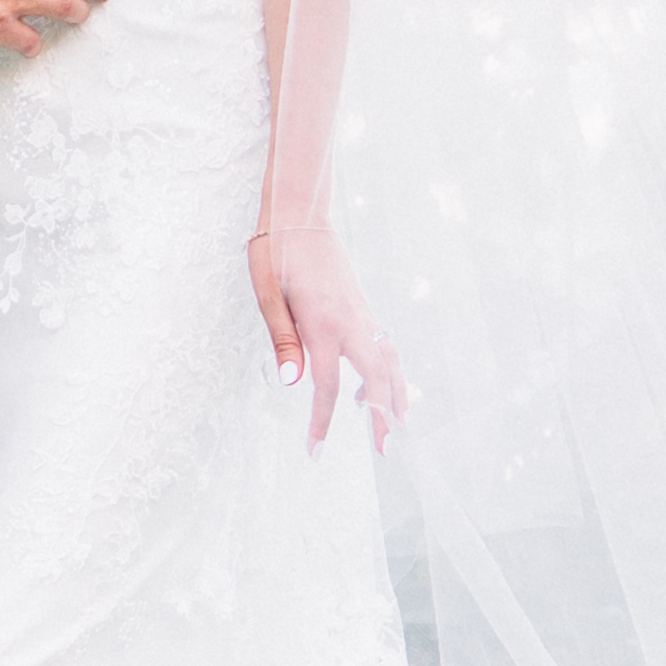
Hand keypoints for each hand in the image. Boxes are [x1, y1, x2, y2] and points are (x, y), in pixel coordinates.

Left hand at [247, 218, 407, 452]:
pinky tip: (377, 384)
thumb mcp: (267, 294)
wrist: (300, 214)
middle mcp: (350, 320)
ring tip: (398, 425)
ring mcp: (361, 312)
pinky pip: (384, 344)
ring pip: (390, 360)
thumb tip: (292, 383)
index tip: (315, 451)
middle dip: (382, 415)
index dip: (321, 422)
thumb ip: (283, 338)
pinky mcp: (363, 305)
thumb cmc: (276, 252)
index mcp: (321, 323)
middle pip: (376, 378)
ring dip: (396, 394)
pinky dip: (390, 370)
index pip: (326, 385)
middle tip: (386, 451)